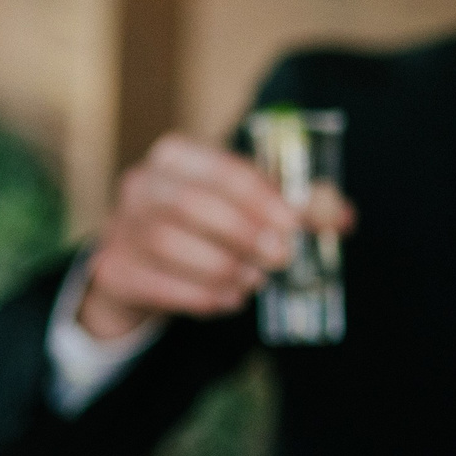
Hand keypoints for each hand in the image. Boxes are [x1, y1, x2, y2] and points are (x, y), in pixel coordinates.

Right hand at [80, 135, 347, 339]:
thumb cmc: (204, 227)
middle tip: (281, 258)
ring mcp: (120, 227)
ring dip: (223, 267)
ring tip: (253, 280)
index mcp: (176, 156)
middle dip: (243, 233)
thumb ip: (293, 207)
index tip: (296, 224)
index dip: (263, 197)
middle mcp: (140, 184)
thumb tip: (341, 216)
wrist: (141, 264)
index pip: (223, 169)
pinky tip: (228, 299)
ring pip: (170, 245)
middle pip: (191, 205)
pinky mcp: (113, 269)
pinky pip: (158, 284)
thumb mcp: (245, 206)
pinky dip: (200, 295)